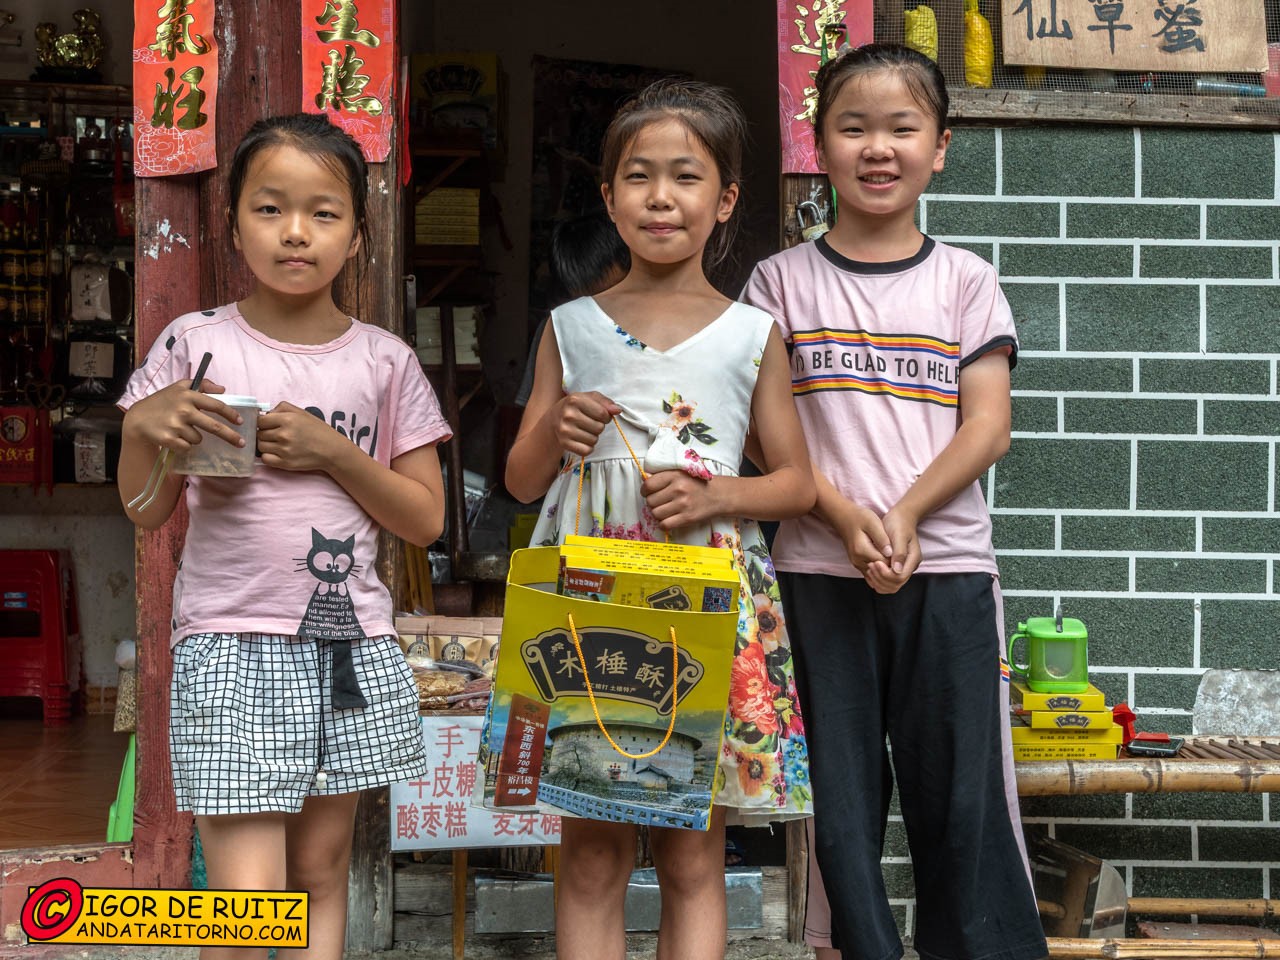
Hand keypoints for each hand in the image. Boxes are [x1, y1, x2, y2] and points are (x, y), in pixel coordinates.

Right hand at [123, 378, 242, 451]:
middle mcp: (184, 409)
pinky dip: (184, 446)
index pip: (216, 405)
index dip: (230, 414)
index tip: (240, 421)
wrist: (138, 419)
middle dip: (231, 436)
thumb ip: (202, 384)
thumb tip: (222, 389)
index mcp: (188, 395)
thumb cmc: (162, 402)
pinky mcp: (168, 439)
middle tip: (241, 443)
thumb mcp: (179, 387)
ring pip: (198, 439)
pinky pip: (187, 447)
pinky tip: (174, 437)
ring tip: (180, 430)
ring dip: (194, 437)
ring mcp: (176, 425)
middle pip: (214, 427)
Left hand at [257, 401, 343, 471]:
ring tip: (278, 444)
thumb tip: (265, 413)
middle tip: (276, 435)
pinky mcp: (285, 463)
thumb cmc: (317, 430)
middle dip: (265, 433)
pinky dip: (268, 456)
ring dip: (266, 445)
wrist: (332, 450)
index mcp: (287, 419)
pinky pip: (265, 459)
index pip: (260, 420)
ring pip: (260, 446)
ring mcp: (284, 450)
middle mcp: (284, 434)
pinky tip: (277, 453)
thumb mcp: (302, 413)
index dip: (263, 422)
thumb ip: (282, 408)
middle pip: (260, 434)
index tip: (268, 425)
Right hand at [553, 391, 620, 456]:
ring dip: (593, 436)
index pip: (603, 414)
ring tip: (584, 430)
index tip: (600, 415)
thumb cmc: (576, 407)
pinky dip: (588, 447)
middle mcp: (568, 415)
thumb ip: (605, 402)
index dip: (606, 416)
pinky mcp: (564, 443)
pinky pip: (587, 450)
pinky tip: (581, 439)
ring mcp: (565, 430)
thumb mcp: (589, 398)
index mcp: (575, 400)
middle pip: (599, 428)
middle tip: (590, 423)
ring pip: (594, 440)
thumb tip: (617, 410)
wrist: (554, 418)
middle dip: (599, 426)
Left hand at [641, 470, 721, 530]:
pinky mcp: (687, 518)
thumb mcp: (681, 473)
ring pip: (656, 514)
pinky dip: (664, 524)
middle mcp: (678, 489)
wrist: (719, 495)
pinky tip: (669, 519)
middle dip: (653, 503)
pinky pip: (665, 524)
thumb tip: (644, 478)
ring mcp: (683, 504)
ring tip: (666, 510)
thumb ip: (663, 475)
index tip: (648, 493)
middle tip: (660, 502)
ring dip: (658, 514)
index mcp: (675, 476)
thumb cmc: (698, 484)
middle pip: (650, 501)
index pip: (648, 485)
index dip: (645, 491)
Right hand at [833, 501, 892, 574]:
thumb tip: (890, 553)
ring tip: (892, 554)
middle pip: (881, 571)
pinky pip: (871, 574)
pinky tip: (886, 559)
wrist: (844, 518)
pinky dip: (880, 570)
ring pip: (877, 574)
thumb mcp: (873, 522)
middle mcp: (857, 560)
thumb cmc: (859, 518)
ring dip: (886, 568)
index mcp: (861, 550)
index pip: (884, 563)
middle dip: (892, 565)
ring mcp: (856, 564)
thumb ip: (882, 538)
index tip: (900, 550)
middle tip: (898, 552)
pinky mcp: (858, 564)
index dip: (895, 559)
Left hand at [865, 505, 921, 594]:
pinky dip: (878, 580)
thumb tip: (897, 570)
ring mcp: (903, 567)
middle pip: (896, 585)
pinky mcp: (896, 567)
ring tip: (869, 568)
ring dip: (878, 581)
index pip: (900, 577)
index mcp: (913, 559)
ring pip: (892, 586)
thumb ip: (899, 552)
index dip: (885, 574)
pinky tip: (870, 571)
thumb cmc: (899, 523)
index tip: (874, 563)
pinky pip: (888, 581)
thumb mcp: (899, 535)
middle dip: (881, 579)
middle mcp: (909, 566)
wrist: (900, 518)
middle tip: (870, 566)